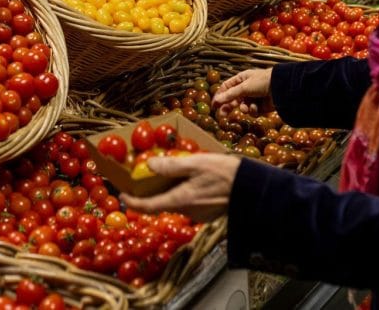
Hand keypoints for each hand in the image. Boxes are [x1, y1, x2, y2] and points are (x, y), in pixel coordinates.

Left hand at [121, 153, 241, 222]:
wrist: (256, 190)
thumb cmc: (227, 174)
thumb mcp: (197, 163)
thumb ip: (172, 165)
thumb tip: (149, 165)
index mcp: (181, 200)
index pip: (148, 207)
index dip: (132, 202)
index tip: (122, 194)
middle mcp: (188, 211)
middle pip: (162, 203)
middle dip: (152, 191)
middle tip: (148, 176)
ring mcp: (199, 214)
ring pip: (177, 201)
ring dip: (171, 189)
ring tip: (174, 171)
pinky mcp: (209, 213)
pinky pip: (190, 201)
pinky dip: (185, 191)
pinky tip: (193, 178)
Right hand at [212, 68, 272, 118]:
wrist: (281, 88)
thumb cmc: (262, 82)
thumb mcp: (244, 87)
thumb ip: (230, 95)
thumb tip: (216, 101)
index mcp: (241, 79)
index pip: (226, 88)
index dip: (220, 96)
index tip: (214, 106)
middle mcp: (246, 88)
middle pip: (233, 99)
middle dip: (228, 106)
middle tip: (222, 115)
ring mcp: (253, 97)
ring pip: (242, 107)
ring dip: (243, 108)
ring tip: (246, 108)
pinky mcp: (260, 106)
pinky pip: (252, 111)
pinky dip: (253, 110)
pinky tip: (257, 107)